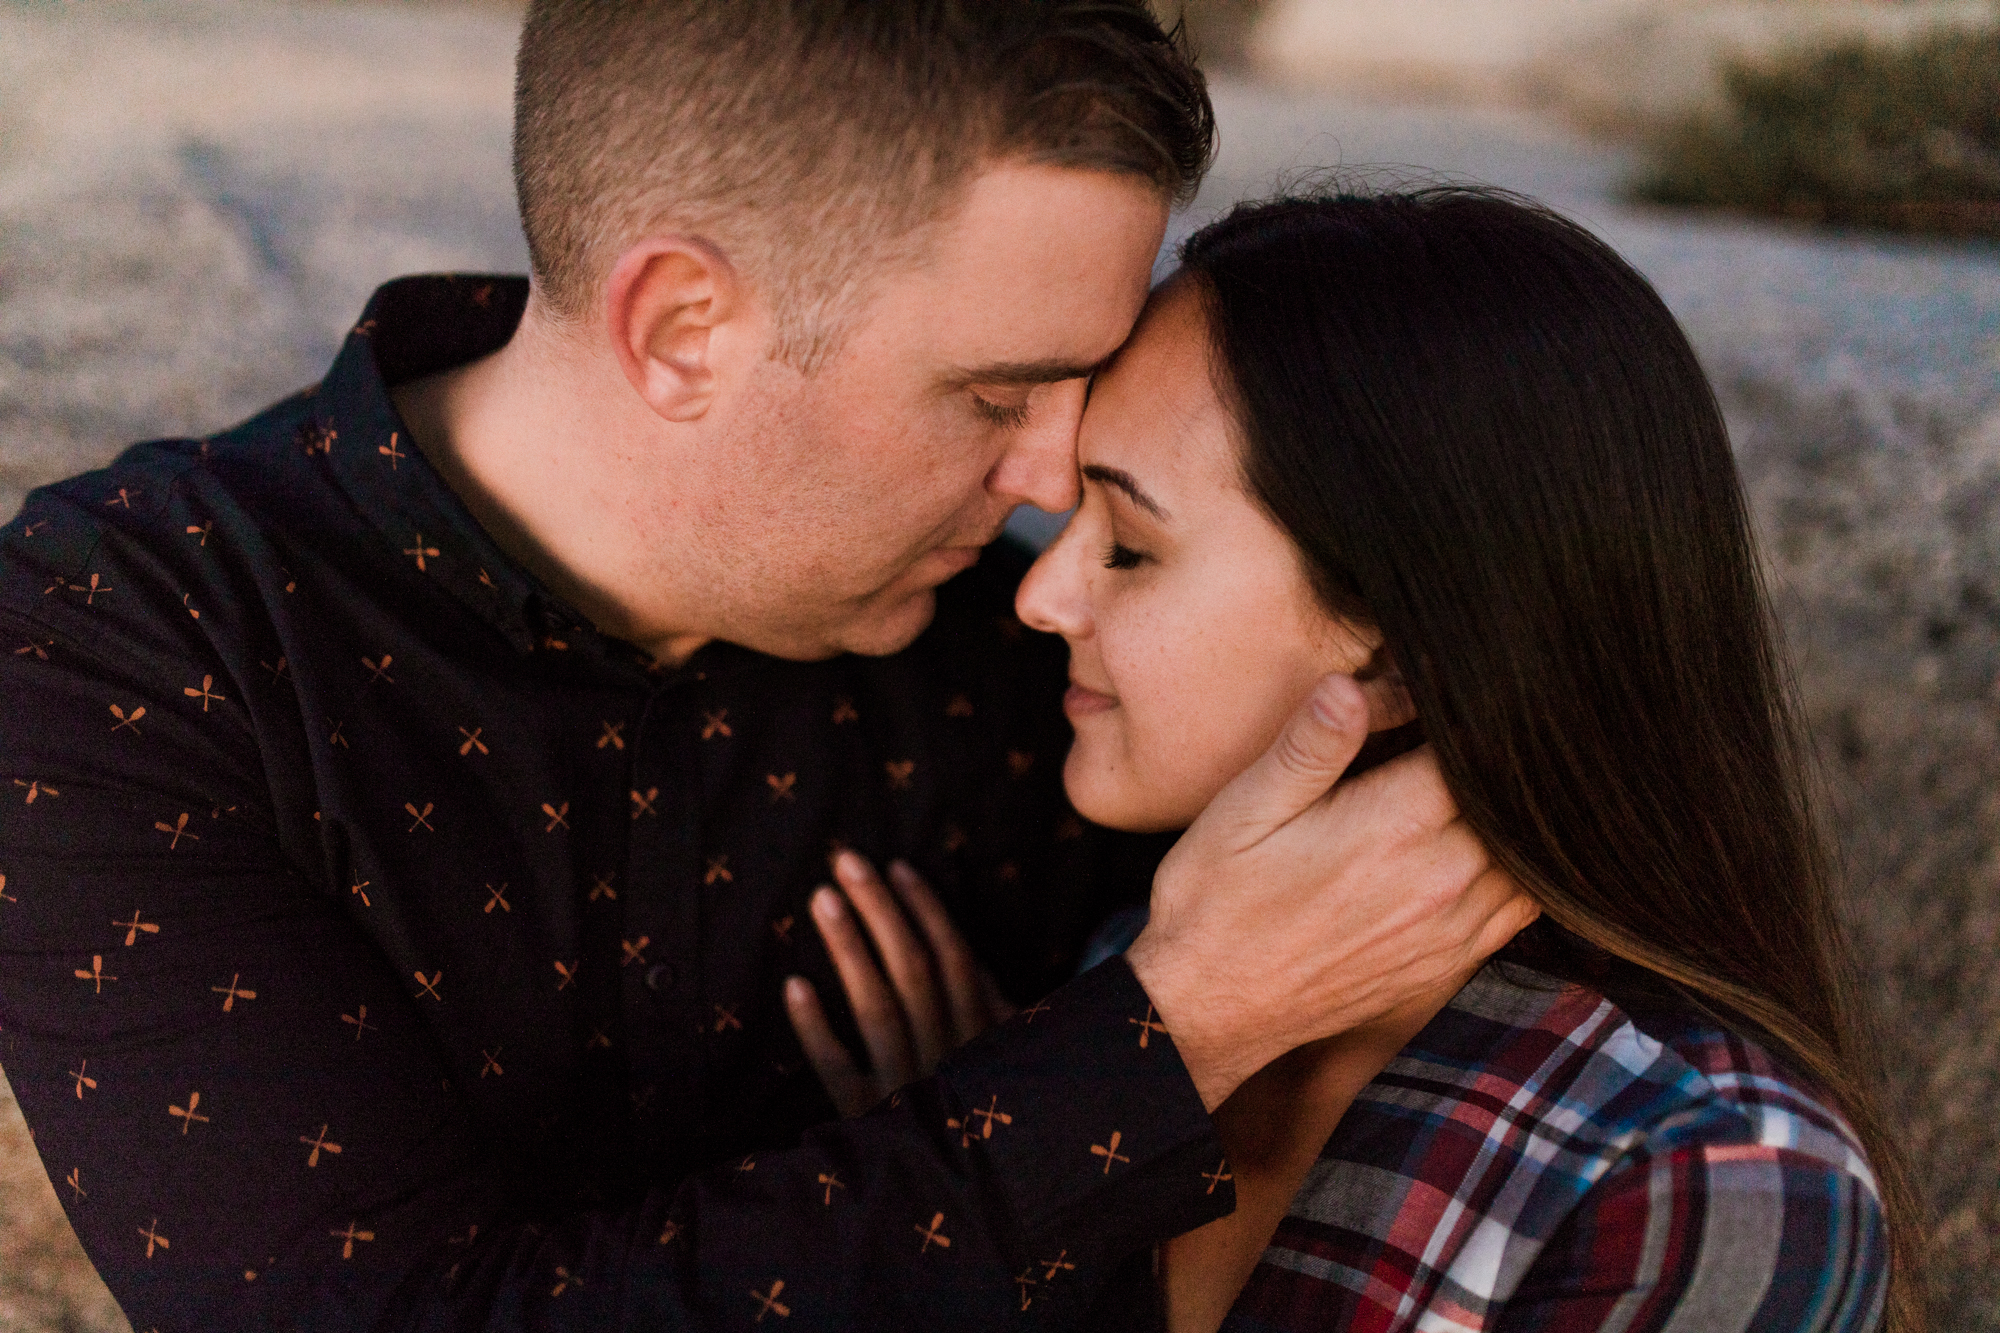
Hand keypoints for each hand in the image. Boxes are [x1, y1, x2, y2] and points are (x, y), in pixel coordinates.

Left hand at [784, 851, 1014, 1116]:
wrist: (974, 1214)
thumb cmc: (994, 1124)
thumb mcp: (1012, 1066)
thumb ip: (998, 1015)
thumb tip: (976, 961)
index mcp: (988, 1038)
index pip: (955, 959)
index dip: (925, 910)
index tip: (895, 866)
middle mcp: (951, 1058)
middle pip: (912, 970)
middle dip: (879, 909)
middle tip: (844, 860)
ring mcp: (909, 1090)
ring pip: (877, 1009)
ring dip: (849, 950)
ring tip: (821, 899)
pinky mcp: (869, 1122)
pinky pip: (838, 1071)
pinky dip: (816, 1030)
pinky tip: (794, 986)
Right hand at [1125, 674, 1537, 1111]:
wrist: (1208, 1009)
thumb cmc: (1216, 900)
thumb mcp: (1244, 809)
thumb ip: (1309, 747)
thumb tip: (1354, 686)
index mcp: (1393, 829)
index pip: (1477, 751)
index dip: (1472, 714)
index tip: (1453, 691)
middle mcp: (1440, 882)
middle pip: (1515, 802)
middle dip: (1496, 762)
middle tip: (1473, 727)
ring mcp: (1451, 931)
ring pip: (1532, 858)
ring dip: (1514, 818)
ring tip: (1477, 784)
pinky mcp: (1449, 965)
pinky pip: (1520, 909)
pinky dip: (1518, 872)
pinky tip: (1481, 846)